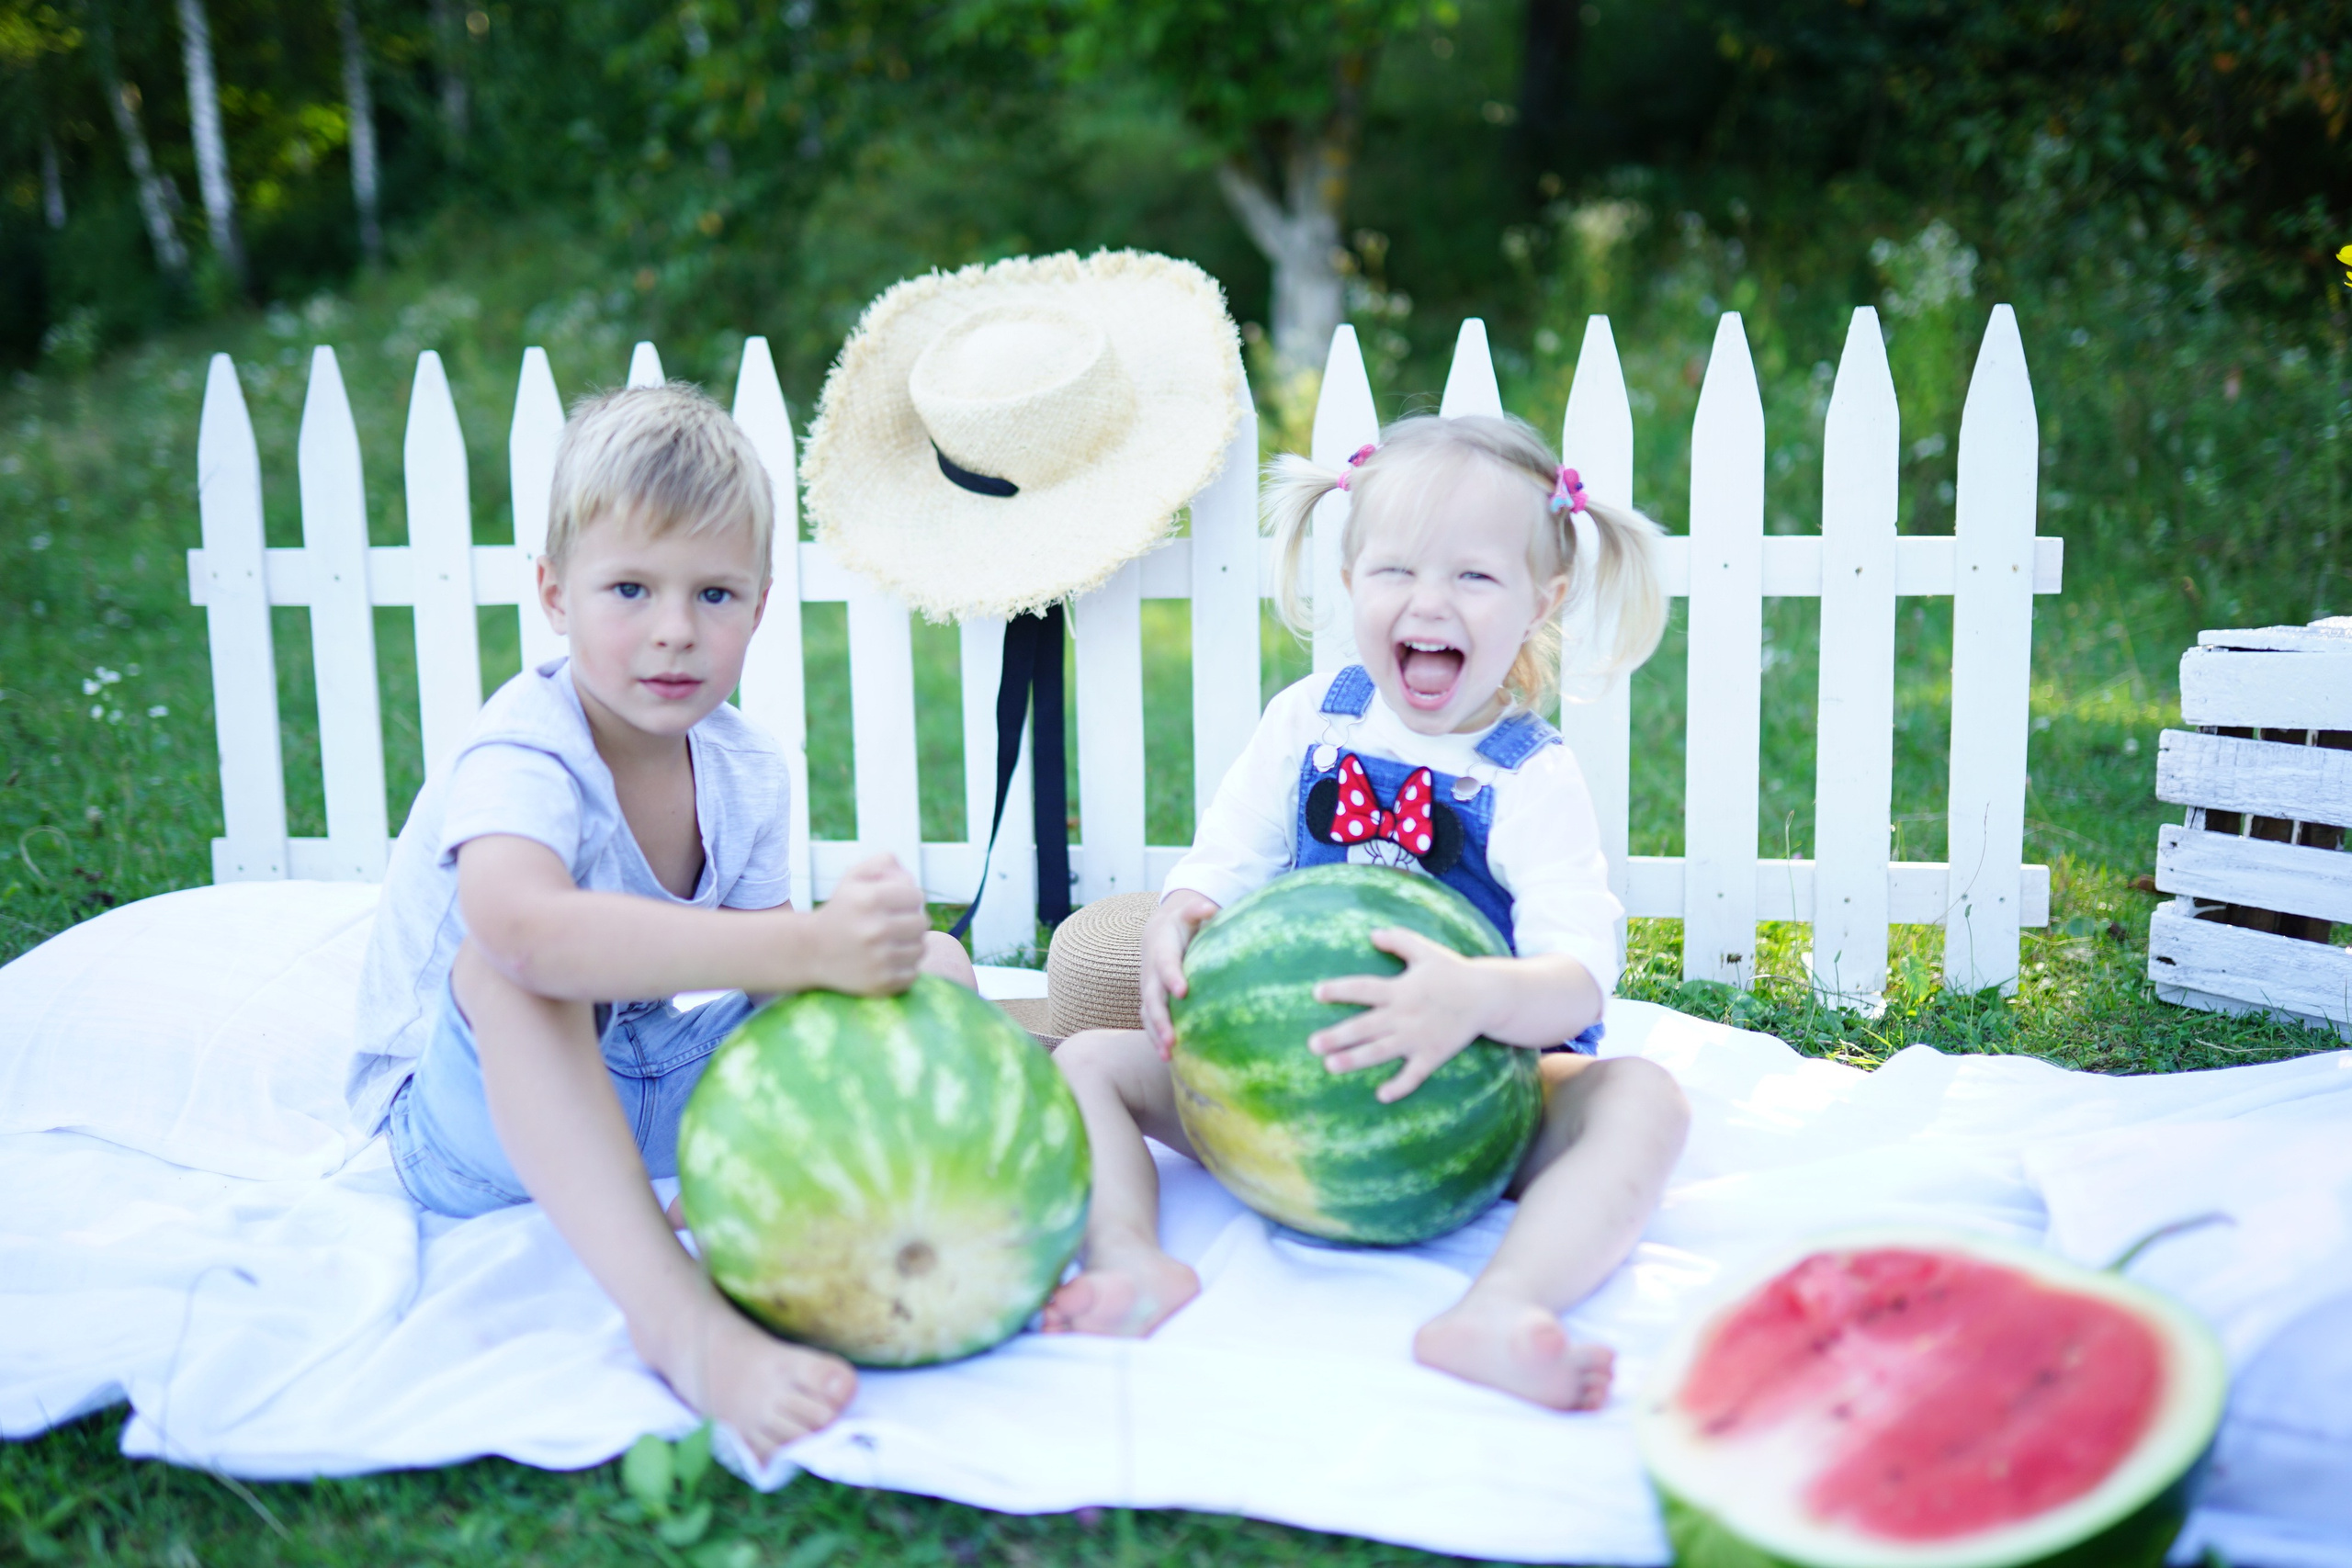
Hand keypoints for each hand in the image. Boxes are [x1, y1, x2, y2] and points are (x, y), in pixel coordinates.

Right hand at [811, 855, 927, 994]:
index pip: (916, 895)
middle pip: (922, 922)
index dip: (909, 897)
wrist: (811, 951)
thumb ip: (882, 862)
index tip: (898, 903)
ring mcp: (879, 959)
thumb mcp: (853, 878)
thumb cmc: (840, 911)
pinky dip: (905, 966)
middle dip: (912, 920)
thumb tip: (909, 874)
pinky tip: (889, 959)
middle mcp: (875, 929)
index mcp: (869, 899)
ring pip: (921, 947)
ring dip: (911, 943)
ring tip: (893, 941)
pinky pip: (913, 972)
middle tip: (898, 923)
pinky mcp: (881, 982)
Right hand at [1139, 890, 1221, 1057]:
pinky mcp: (1151, 1003)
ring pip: (1148, 1015)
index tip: (1184, 991)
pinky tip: (1170, 1059)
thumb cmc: (1181, 924)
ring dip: (1156, 1035)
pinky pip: (1150, 1023)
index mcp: (1162, 950)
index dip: (1172, 977)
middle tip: (1173, 1038)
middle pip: (1152, 998)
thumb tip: (1210, 908)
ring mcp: (1148, 990)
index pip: (1166, 964)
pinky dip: (1156, 1040)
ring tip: (1168, 1055)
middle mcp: (1151, 973)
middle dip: (1161, 1019)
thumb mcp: (1189, 913)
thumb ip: (1198, 910)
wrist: (1157, 933)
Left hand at [1307, 927, 1486, 1102]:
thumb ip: (1399, 940)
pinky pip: (1414, 1075)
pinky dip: (1399, 1086)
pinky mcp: (1433, 1054)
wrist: (1488, 996)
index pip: (1364, 989)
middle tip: (1312, 1044)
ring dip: (1355, 1060)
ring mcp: (1418, 1038)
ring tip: (1330, 1066)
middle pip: (1365, 1027)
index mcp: (1401, 989)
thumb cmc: (1453, 972)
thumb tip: (1371, 933)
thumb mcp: (1426, 951)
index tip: (1317, 993)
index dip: (1340, 990)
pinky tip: (1381, 1095)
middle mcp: (1405, 1015)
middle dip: (1338, 1036)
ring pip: (1380, 1052)